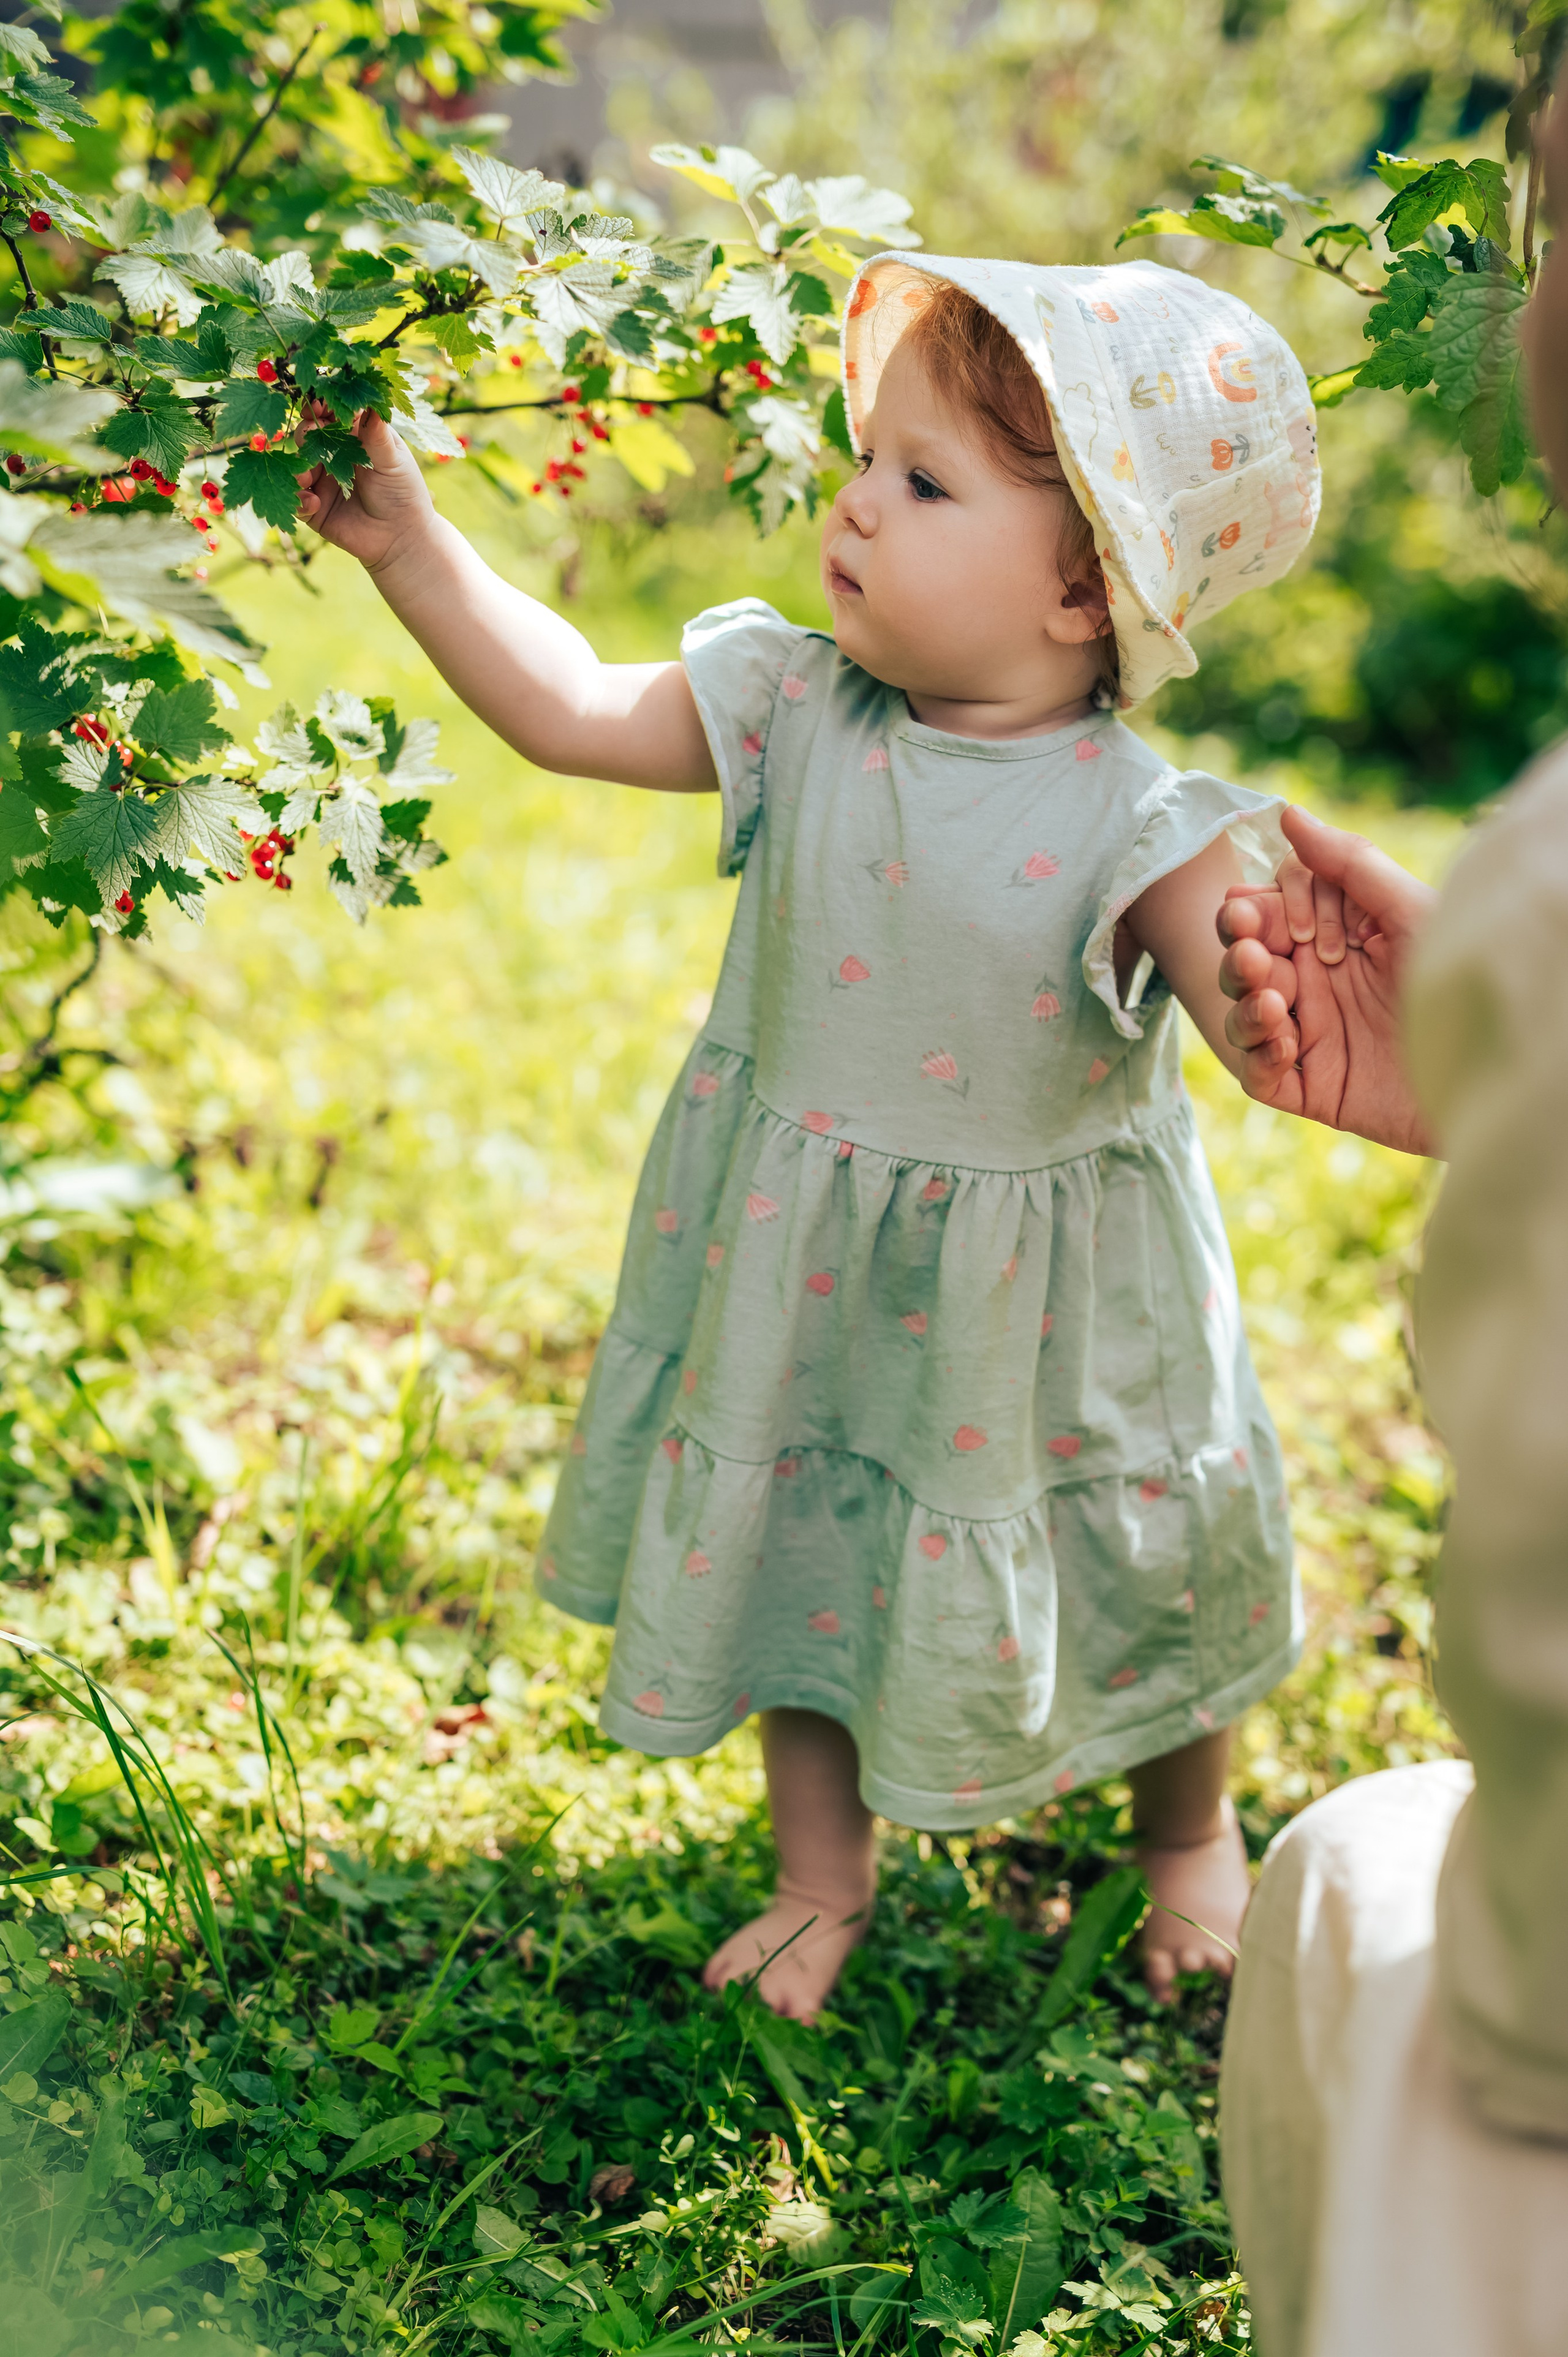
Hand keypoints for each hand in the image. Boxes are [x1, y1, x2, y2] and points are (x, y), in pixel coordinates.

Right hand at [295, 405, 438, 576]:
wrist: (402, 538)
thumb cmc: (403, 493)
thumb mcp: (393, 461)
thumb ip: (377, 433)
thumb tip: (371, 401)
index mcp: (354, 437)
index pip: (331, 414)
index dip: (322, 407)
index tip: (318, 406)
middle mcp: (334, 455)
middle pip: (308, 435)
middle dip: (306, 433)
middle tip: (311, 434)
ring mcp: (322, 481)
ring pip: (297, 465)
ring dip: (299, 466)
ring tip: (308, 475)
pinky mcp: (314, 508)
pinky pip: (297, 499)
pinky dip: (300, 498)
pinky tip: (314, 503)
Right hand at [1217, 805, 1440, 1156]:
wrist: (1491, 1066)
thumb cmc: (1460, 978)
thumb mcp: (1408, 911)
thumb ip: (1349, 862)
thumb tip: (1288, 814)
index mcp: (1336, 936)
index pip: (1266, 914)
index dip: (1253, 912)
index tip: (1262, 917)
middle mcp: (1317, 982)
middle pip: (1244, 960)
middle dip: (1239, 954)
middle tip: (1254, 957)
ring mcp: (1312, 1035)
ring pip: (1241, 1014)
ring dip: (1242, 1004)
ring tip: (1274, 1003)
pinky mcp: (1312, 1087)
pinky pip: (1259, 1074)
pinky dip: (1257, 1057)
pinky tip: (1286, 1044)